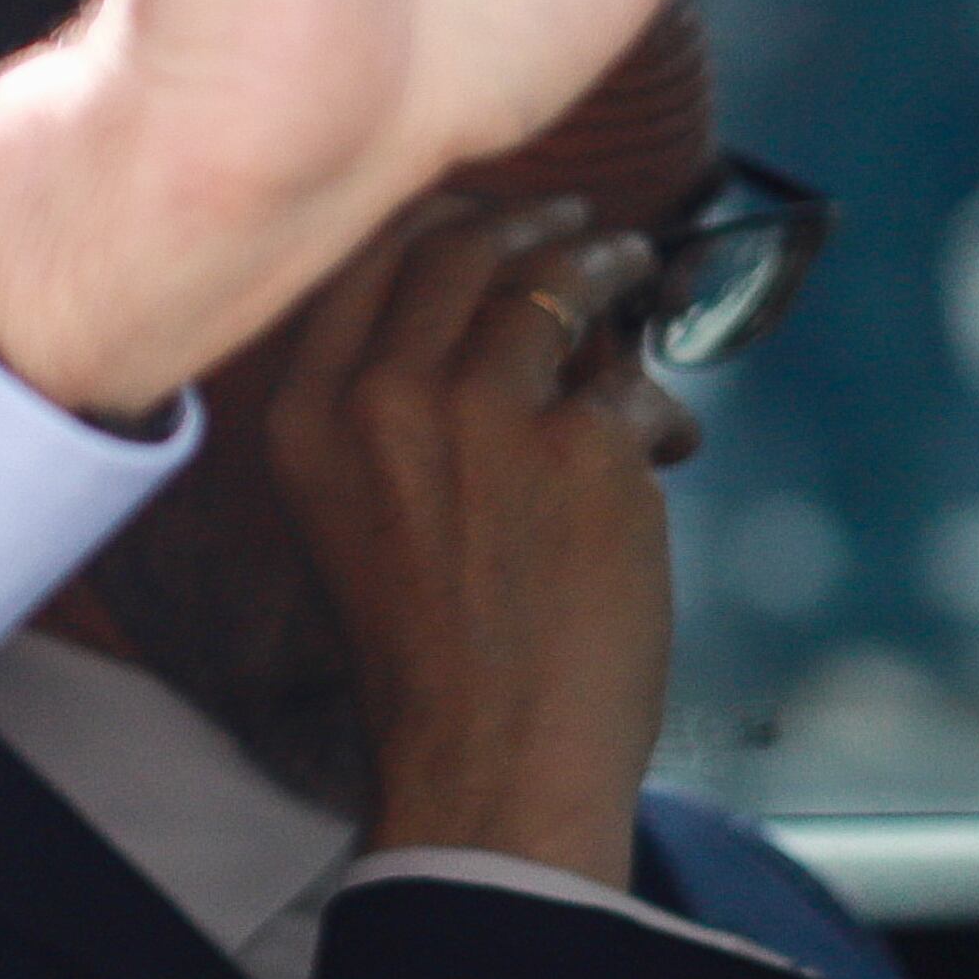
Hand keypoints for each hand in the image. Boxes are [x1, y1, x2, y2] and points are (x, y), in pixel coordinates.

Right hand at [265, 198, 689, 883]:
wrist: (485, 763)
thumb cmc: (422, 653)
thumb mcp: (348, 512)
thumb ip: (382, 410)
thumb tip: (496, 316)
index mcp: (307, 415)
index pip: (365, 262)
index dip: (437, 222)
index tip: (485, 215)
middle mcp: (381, 398)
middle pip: (459, 251)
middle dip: (530, 221)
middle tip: (576, 221)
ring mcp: (483, 416)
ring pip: (555, 284)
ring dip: (608, 266)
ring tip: (635, 271)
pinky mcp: (584, 450)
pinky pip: (631, 387)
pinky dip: (659, 411)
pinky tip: (671, 445)